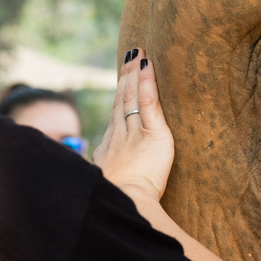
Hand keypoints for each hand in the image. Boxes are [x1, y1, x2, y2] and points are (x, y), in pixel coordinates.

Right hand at [94, 48, 174, 202]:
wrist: (125, 207)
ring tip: (139, 53)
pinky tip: (147, 66)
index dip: (118, 97)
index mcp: (109, 151)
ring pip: (131, 97)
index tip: (121, 81)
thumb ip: (114, 179)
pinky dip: (146, 83)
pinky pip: (148, 103)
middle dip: (124, 77)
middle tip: (130, 55)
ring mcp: (133, 134)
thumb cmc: (121, 205)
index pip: (115, 117)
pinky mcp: (153, 135)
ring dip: (134, 74)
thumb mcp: (114, 189)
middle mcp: (118, 138)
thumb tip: (107, 180)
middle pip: (120, 101)